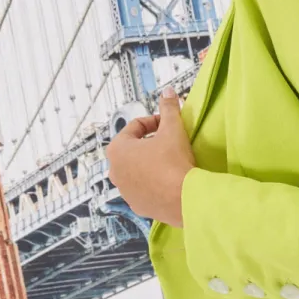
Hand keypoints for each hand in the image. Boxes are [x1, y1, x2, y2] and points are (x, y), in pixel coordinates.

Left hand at [105, 88, 195, 226]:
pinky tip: (169, 180)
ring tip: (170, 160)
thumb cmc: (173, 161)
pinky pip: (143, 189)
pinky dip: (153, 182)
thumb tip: (167, 92)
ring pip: (137, 170)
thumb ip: (168, 108)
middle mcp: (115, 171)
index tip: (168, 124)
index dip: (154, 121)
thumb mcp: (172, 129)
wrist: (184, 198)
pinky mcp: (137, 206)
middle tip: (169, 140)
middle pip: (133, 149)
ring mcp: (124, 191)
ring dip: (150, 163)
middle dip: (150, 142)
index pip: (134, 127)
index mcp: (118, 149)